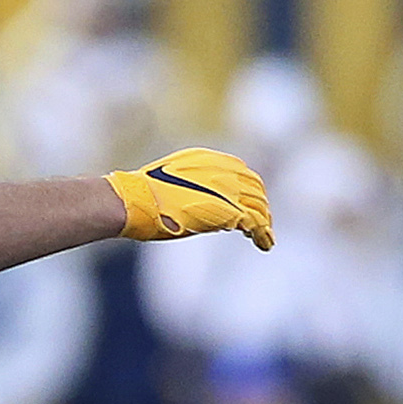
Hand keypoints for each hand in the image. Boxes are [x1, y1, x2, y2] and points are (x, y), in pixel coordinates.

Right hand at [109, 148, 272, 247]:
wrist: (139, 200)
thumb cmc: (143, 196)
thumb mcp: (170, 180)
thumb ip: (189, 185)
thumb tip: (192, 201)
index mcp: (208, 160)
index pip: (239, 172)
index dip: (246, 190)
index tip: (245, 204)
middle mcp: (222, 170)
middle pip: (254, 188)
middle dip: (260, 205)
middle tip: (261, 223)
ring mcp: (228, 189)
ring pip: (259, 205)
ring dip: (264, 221)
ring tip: (264, 237)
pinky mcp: (230, 210)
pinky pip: (256, 222)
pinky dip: (263, 234)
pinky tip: (263, 243)